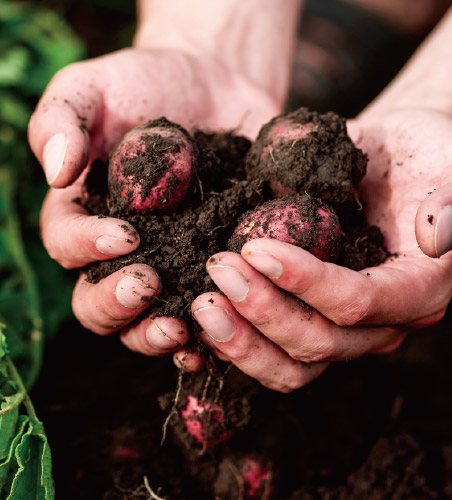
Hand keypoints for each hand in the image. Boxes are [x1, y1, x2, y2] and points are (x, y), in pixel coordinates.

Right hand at [29, 47, 278, 363]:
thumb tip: (57, 172)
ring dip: (156, 334)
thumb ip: (62, 121)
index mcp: (83, 214)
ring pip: (144, 323)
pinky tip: (220, 337)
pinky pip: (200, 315)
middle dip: (117, 302)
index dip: (88, 247)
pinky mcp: (207, 270)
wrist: (215, 87)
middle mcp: (120, 253)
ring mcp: (167, 266)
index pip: (67, 244)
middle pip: (97, 301)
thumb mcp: (94, 87)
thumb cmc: (147, 84)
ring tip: (181, 329)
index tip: (127, 234)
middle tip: (148, 285)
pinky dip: (206, 335)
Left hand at [191, 108, 451, 391]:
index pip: (359, 303)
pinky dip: (236, 342)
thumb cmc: (432, 156)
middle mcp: (381, 322)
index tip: (257, 249)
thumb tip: (437, 231)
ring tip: (201, 301)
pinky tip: (200, 316)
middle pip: (319, 342)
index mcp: (417, 290)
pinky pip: (271, 348)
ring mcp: (342, 325)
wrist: (400, 158)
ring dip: (243, 339)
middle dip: (264, 312)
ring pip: (292, 362)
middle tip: (218, 271)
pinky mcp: (311, 315)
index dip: (308, 284)